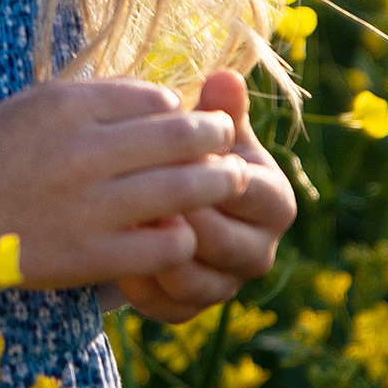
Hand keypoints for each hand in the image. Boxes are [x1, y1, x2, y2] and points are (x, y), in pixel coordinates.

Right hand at [0, 75, 261, 306]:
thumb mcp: (34, 106)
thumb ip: (95, 98)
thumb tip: (163, 100)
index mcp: (67, 107)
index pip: (155, 98)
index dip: (180, 109)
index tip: (184, 120)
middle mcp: (82, 152)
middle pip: (181, 136)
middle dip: (216, 136)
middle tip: (230, 140)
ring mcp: (90, 206)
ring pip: (184, 188)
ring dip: (218, 182)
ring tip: (231, 180)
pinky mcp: (92, 256)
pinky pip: (165, 243)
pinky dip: (184, 235)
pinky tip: (184, 231)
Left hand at [113, 67, 295, 323]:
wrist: (169, 203)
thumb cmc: (190, 158)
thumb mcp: (205, 133)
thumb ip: (218, 110)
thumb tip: (226, 76)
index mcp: (274, 202)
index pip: (249, 193)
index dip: (208, 176)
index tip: (170, 158)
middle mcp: (260, 250)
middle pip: (224, 244)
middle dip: (181, 221)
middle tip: (137, 198)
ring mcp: (228, 285)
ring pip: (197, 283)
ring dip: (157, 255)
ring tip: (123, 226)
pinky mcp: (193, 310)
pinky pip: (169, 307)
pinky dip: (141, 285)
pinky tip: (112, 256)